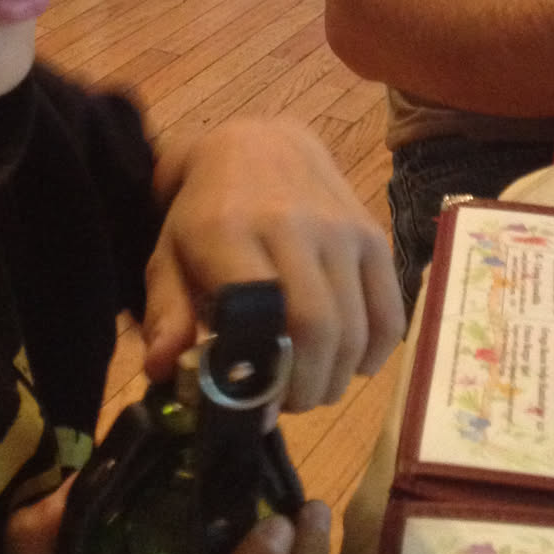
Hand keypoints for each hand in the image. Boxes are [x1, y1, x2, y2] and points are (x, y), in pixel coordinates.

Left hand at [145, 120, 403, 408]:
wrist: (258, 143)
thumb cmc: (205, 211)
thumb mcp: (168, 256)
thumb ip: (166, 314)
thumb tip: (164, 371)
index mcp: (230, 232)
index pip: (262, 318)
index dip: (265, 378)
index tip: (255, 410)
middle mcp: (292, 225)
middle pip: (318, 330)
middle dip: (305, 388)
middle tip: (286, 403)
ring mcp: (340, 227)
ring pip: (355, 328)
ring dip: (336, 378)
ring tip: (312, 387)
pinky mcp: (372, 232)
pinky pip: (389, 309)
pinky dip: (375, 352)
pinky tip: (352, 364)